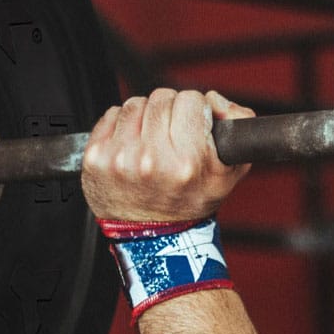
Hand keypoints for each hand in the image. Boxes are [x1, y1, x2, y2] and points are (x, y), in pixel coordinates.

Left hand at [81, 88, 254, 222]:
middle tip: (169, 138)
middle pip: (161, 98)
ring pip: (134, 103)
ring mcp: (119, 158)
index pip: (190, 99)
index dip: (193, 111)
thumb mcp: (229, 171)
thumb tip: (214, 99)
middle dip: (168, 113)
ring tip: (149, 143)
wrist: (151, 236)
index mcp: (186, 161)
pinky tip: (130, 147)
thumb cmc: (188, 202)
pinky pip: (110, 116)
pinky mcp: (95, 159)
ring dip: (143, 117)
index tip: (191, 127)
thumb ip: (238, 125)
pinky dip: (120, 126)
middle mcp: (150, 159)